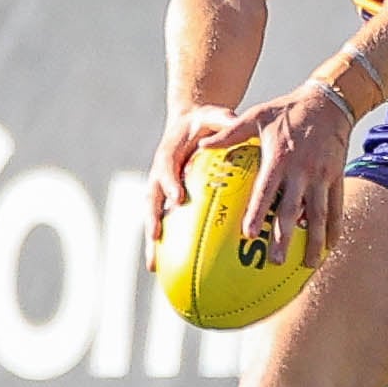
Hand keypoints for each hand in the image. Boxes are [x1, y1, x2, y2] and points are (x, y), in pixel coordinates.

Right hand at [145, 104, 245, 263]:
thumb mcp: (214, 116)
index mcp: (168, 154)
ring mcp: (160, 192)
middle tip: (155, 237)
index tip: (177, 198)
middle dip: (152, 220)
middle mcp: (159, 176)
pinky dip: (167, 247)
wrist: (187, 127)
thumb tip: (236, 122)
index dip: (170, 183)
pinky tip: (172, 271)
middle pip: (151, 200)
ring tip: (153, 267)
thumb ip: (223, 121)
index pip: (166, 169)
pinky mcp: (166, 204)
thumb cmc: (205, 123)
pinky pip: (166, 226)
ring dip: (152, 242)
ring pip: (153, 219)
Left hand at [213, 82, 354, 266]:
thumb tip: (202, 144)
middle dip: (284, 237)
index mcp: (279, 158)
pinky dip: (334, 228)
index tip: (247, 235)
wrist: (329, 101)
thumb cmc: (287, 109)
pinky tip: (330, 247)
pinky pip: (336, 207)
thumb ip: (230, 133)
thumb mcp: (257, 116)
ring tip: (307, 264)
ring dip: (313, 241)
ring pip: (318, 214)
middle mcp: (302, 170)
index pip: (266, 190)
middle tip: (274, 261)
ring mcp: (322, 176)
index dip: (257, 212)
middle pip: (292, 210)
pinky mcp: (337, 176)